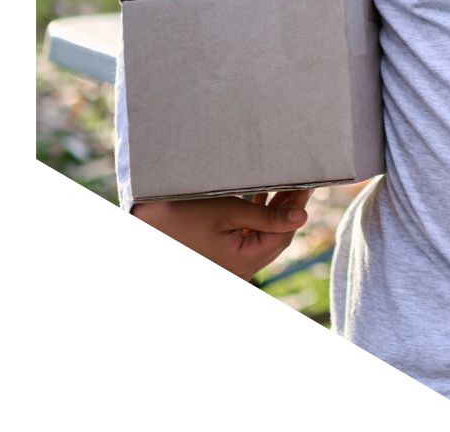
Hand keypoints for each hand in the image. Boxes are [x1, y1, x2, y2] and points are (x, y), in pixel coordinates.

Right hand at [132, 188, 312, 279]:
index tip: (306, 183)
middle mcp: (238, 270)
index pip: (283, 235)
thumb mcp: (228, 211)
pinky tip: (262, 195)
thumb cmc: (182, 216)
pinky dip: (256, 218)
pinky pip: (247, 237)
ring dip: (273, 211)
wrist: (143, 224)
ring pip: (262, 236)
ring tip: (284, 182)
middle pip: (274, 236)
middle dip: (287, 208)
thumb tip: (302, 217)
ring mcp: (229, 265)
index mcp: (242, 263)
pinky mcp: (221, 256)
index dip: (296, 207)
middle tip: (299, 179)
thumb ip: (267, 215)